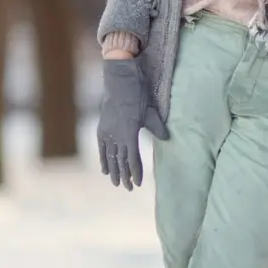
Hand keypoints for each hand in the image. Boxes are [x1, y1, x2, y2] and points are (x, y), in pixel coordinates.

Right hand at [96, 57, 166, 190]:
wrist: (119, 79)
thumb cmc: (138, 93)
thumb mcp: (150, 110)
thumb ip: (157, 127)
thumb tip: (166, 139)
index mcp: (129, 131)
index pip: (132, 158)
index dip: (135, 172)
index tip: (137, 184)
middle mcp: (116, 134)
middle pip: (119, 160)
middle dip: (124, 175)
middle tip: (127, 189)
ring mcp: (107, 131)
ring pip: (109, 156)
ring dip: (113, 170)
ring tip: (115, 183)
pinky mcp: (102, 127)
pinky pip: (101, 147)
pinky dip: (103, 158)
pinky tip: (105, 168)